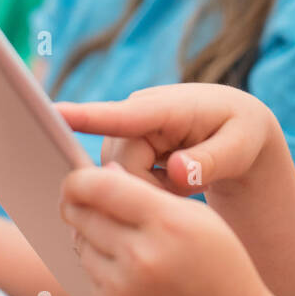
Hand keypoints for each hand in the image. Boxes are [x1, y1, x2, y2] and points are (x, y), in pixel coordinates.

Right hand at [55, 84, 276, 196]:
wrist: (237, 127)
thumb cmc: (242, 134)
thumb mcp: (240, 148)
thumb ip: (211, 162)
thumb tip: (176, 173)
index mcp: (169, 106)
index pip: (123, 114)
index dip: (87, 117)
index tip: (52, 113)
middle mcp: (139, 111)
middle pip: (120, 166)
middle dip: (149, 188)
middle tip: (192, 189)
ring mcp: (129, 128)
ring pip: (117, 176)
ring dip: (149, 188)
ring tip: (187, 180)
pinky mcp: (125, 142)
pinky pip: (121, 178)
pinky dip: (147, 187)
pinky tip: (172, 180)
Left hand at [60, 163, 276, 295]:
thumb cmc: (218, 263)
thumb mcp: (197, 216)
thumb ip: (148, 192)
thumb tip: (103, 171)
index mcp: (168, 222)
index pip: (99, 187)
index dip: (78, 179)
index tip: (76, 179)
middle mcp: (141, 254)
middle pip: (81, 214)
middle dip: (78, 203)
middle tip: (85, 199)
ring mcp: (124, 286)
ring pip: (79, 243)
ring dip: (88, 233)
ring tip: (118, 234)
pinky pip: (87, 271)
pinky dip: (98, 262)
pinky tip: (126, 264)